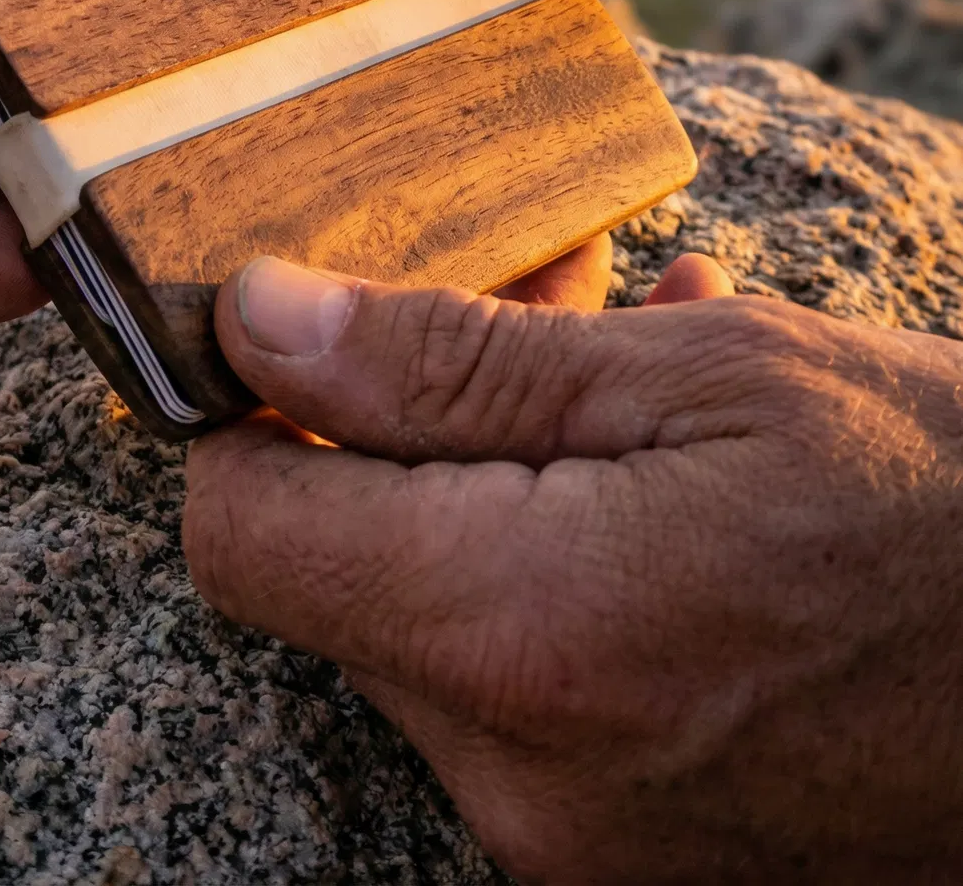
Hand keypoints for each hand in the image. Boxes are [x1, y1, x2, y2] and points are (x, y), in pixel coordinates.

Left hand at [185, 256, 962, 883]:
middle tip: (538, 304)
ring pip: (434, 610)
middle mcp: (521, 773)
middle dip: (406, 418)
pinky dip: (553, 557)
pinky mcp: (625, 849)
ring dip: (495, 470)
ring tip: (628, 356)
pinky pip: (521, 679)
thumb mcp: (701, 378)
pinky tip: (659, 466)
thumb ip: (449, 362)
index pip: (242, 532)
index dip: (253, 410)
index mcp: (522, 639)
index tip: (326, 323)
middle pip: (339, 568)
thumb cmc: (940, 502)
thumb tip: (258, 321)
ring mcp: (572, 835)